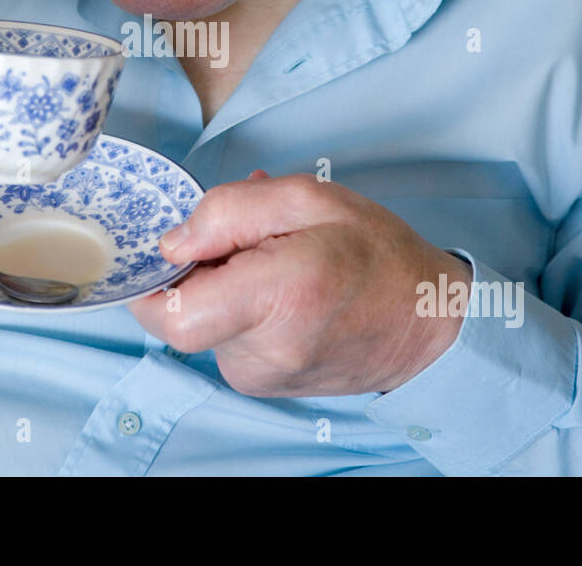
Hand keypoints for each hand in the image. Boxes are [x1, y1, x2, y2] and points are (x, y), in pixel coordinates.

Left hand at [128, 170, 472, 397]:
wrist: (427, 322)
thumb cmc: (374, 252)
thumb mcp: (308, 197)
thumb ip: (227, 211)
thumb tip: (170, 244)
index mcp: (278, 296)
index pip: (167, 311)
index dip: (153, 276)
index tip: (179, 246)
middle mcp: (263, 350)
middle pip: (179, 311)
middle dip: (197, 269)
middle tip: (246, 239)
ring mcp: (260, 376)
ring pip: (201, 321)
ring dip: (221, 285)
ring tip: (273, 260)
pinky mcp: (260, 384)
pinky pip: (223, 336)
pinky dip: (237, 307)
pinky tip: (278, 286)